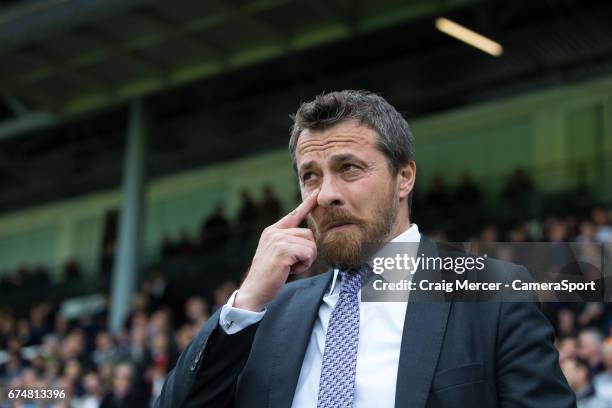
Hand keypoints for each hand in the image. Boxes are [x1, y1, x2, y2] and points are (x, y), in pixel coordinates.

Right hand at [234, 188, 319, 311]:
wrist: (254, 290)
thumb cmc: (269, 276)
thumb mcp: (277, 253)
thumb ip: (289, 242)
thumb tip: (308, 238)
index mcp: (272, 231)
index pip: (294, 214)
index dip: (307, 204)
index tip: (317, 193)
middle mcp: (274, 232)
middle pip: (308, 234)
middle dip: (307, 252)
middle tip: (291, 264)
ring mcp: (278, 240)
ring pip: (310, 245)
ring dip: (306, 260)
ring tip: (289, 267)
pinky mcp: (283, 250)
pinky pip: (308, 254)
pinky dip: (304, 265)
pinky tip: (290, 270)